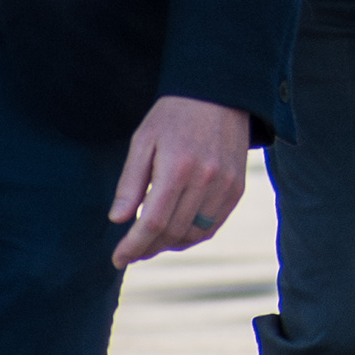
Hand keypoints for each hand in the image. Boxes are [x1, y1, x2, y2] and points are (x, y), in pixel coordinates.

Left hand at [110, 96, 249, 267]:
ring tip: (152, 242)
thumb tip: (117, 219)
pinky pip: (213, 224)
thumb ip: (130, 182)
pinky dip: (193, 235)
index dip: (132, 246)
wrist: (218, 94)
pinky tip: (177, 232)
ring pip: (195, 233)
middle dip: (147, 248)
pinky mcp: (237, 187)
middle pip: (172, 232)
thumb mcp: (142, 141)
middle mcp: (205, 179)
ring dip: (170, 244)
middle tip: (131, 252)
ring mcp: (226, 185)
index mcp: (176, 167)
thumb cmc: (173, 116)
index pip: (152, 222)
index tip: (117, 259)